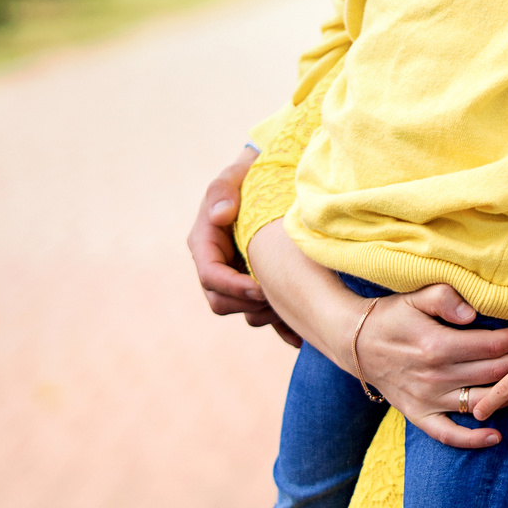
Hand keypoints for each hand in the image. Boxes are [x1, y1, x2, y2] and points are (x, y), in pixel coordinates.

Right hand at [190, 147, 291, 342]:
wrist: (272, 181)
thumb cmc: (249, 175)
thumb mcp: (235, 176)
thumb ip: (223, 191)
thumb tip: (220, 215)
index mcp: (205, 245)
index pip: (211, 277)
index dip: (234, 287)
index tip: (262, 287)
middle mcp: (217, 266)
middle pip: (223, 302)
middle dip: (251, 304)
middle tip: (283, 298)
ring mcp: (237, 279)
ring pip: (245, 312)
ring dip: (269, 314)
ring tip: (297, 306)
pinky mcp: (259, 287)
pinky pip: (266, 316)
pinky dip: (283, 326)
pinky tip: (302, 332)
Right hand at [347, 275, 507, 450]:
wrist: (355, 343)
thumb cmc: (392, 315)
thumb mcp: (414, 297)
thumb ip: (444, 298)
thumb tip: (471, 311)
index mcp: (438, 345)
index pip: (494, 344)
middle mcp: (436, 376)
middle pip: (495, 373)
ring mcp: (428, 399)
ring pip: (481, 403)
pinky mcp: (418, 415)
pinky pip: (447, 434)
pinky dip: (471, 440)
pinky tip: (495, 437)